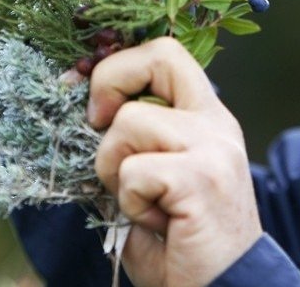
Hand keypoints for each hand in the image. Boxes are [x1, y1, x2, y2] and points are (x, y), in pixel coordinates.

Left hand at [89, 37, 262, 286]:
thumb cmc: (180, 245)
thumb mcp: (152, 179)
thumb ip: (132, 142)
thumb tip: (83, 106)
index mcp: (206, 119)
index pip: (165, 54)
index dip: (118, 68)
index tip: (95, 110)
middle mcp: (215, 123)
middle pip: (158, 57)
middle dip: (110, 82)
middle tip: (98, 126)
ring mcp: (213, 148)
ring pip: (128, 123)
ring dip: (114, 170)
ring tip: (143, 204)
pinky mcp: (201, 178)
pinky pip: (134, 171)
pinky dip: (130, 202)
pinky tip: (157, 223)